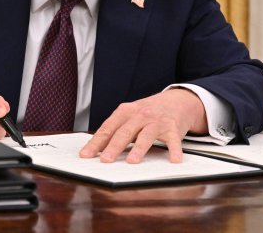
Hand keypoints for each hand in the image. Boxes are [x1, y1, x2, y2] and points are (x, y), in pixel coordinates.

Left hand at [79, 88, 206, 163]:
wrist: (177, 100)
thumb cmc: (148, 112)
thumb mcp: (130, 116)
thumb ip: (116, 130)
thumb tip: (97, 149)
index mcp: (125, 112)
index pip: (107, 129)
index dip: (95, 142)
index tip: (86, 155)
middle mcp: (140, 115)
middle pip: (124, 132)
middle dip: (113, 146)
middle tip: (105, 160)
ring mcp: (157, 121)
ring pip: (146, 136)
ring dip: (139, 149)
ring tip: (132, 161)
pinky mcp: (173, 128)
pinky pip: (173, 140)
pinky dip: (174, 151)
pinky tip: (173, 160)